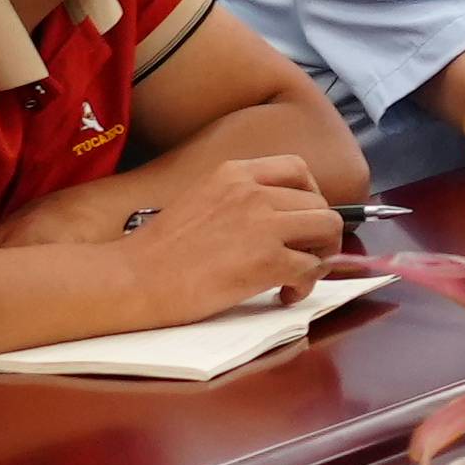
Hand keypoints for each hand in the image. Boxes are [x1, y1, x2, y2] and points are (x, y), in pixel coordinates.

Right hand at [113, 156, 344, 317]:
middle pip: (320, 204)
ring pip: (328, 230)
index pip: (298, 169)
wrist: (137, 278)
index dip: (310, 197)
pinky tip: (283, 294)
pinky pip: (312, 268)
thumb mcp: (202, 198)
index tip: (301, 220)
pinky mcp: (268, 261)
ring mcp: (264, 224)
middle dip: (319, 233)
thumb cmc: (160, 250)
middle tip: (302, 256)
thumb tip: (276, 218)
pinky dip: (305, 285)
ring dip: (320, 257)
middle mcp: (254, 191)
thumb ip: (239, 199)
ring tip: (296, 276)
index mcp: (235, 172)